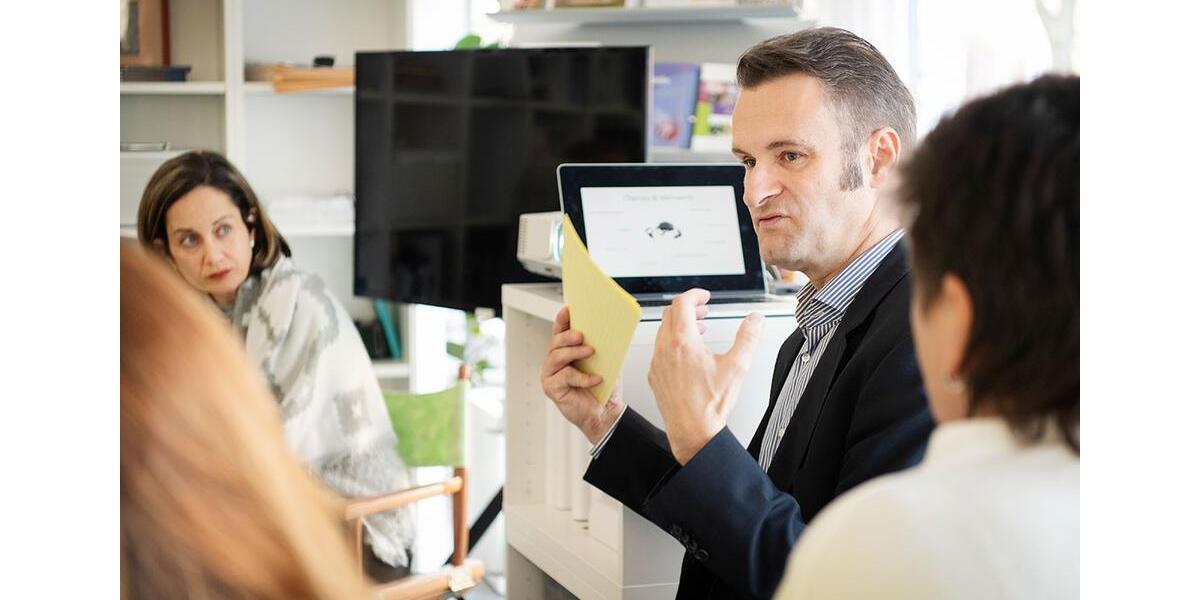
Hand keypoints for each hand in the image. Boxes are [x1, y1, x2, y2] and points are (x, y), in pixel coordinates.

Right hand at [541, 306, 625, 443]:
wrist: (605, 412)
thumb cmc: (602, 387)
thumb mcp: (605, 362)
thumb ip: (601, 347)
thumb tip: (608, 329)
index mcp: (565, 352)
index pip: (560, 332)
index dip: (562, 320)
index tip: (568, 309)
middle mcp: (554, 362)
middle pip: (555, 343)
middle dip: (568, 336)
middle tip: (581, 335)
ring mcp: (550, 375)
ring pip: (556, 357)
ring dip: (574, 353)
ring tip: (590, 352)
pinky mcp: (551, 389)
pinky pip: (565, 377)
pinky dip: (582, 377)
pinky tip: (595, 379)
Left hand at [648, 288, 764, 464]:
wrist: (693, 432)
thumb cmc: (710, 404)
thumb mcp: (737, 366)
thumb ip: (748, 337)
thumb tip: (755, 320)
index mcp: (683, 342)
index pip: (682, 303)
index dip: (695, 295)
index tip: (704, 296)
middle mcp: (665, 350)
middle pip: (670, 314)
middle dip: (688, 308)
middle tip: (703, 310)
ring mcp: (657, 363)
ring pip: (663, 331)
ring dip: (680, 325)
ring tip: (698, 331)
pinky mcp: (654, 376)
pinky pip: (659, 349)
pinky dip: (672, 342)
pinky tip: (687, 354)